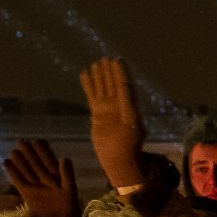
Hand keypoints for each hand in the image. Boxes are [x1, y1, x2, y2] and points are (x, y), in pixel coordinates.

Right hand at [3, 140, 80, 216]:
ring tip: (13, 151)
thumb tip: (64, 157)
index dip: (44, 150)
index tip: (37, 140)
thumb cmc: (69, 209)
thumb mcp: (71, 190)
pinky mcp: (27, 194)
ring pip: (27, 170)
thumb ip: (67, 175)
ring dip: (20, 160)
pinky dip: (13, 173)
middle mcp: (45, 180)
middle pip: (36, 163)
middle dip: (29, 152)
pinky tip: (6, 162)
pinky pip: (18, 181)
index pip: (49, 161)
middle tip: (21, 141)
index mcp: (57, 178)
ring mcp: (36, 186)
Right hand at [80, 57, 146, 187]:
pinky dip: (88, 86)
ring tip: (95, 63)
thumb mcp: (132, 122)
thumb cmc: (129, 143)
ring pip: (102, 88)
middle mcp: (118, 104)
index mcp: (130, 104)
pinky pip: (91, 96)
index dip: (121, 72)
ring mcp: (107, 109)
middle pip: (113, 83)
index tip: (117, 59)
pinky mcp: (97, 114)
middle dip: (110, 71)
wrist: (117, 159)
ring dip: (99, 76)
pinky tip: (84, 75)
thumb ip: (128, 102)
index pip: (125, 84)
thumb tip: (124, 84)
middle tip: (105, 58)